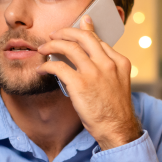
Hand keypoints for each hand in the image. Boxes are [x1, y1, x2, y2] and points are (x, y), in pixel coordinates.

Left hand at [37, 15, 140, 149]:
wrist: (118, 129)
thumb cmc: (116, 111)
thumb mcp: (119, 83)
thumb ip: (108, 68)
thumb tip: (90, 58)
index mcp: (120, 62)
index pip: (98, 40)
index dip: (83, 33)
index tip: (72, 32)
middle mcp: (108, 64)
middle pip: (84, 37)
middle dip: (65, 32)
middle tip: (54, 34)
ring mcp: (94, 73)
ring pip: (69, 47)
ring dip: (52, 44)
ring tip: (44, 48)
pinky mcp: (80, 84)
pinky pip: (58, 66)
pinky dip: (47, 65)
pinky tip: (42, 69)